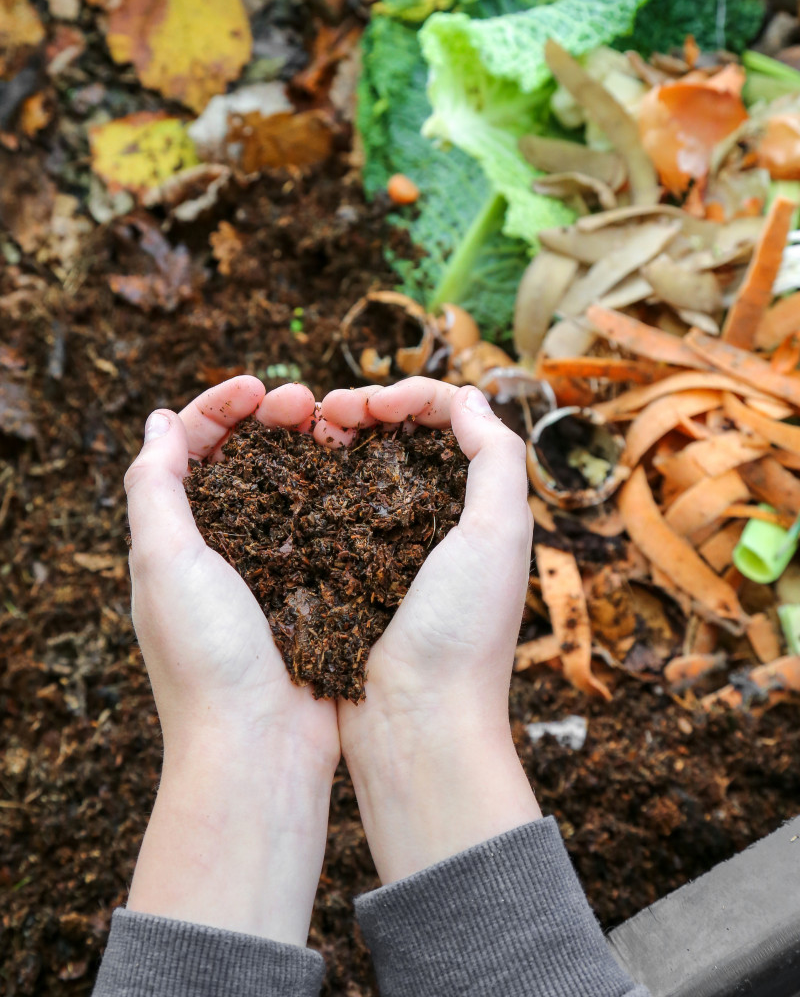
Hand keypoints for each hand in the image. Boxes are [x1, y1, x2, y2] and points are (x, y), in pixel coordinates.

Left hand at [123, 376, 338, 943]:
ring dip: (307, 447)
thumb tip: (160, 421)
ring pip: (288, 486)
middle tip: (306, 401)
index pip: (191, 448)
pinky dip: (337, 490)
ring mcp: (267, 570)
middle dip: (271, 418)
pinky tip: (360, 474)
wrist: (261, 749)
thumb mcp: (164, 562)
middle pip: (244, 460)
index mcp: (174, 539)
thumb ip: (155, 488)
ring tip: (338, 425)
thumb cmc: (207, 659)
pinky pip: (324, 525)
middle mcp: (218, 550)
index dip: (221, 407)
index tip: (261, 387)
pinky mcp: (311, 590)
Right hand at [319, 378, 540, 883]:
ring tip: (304, 434)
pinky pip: (328, 510)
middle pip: (397, 436)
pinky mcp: (345, 573)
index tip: (369, 405)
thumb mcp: (498, 535)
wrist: (414, 726)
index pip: (447, 418)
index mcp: (476, 505)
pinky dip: (312, 481)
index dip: (409, 396)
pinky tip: (291, 475)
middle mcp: (434, 520)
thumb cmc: (462, 632)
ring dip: (332, 439)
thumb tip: (469, 396)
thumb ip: (495, 457)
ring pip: (358, 467)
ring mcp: (385, 547)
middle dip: (363, 408)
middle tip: (325, 413)